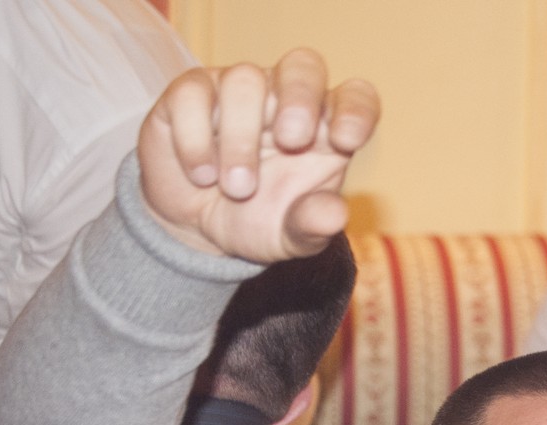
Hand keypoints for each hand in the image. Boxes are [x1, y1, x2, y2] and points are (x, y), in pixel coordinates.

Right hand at [137, 48, 378, 261]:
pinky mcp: (189, 94)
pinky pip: (193, 94)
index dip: (357, 109)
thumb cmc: (259, 221)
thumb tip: (334, 216)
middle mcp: (284, 100)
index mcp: (325, 130)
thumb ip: (313, 225)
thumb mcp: (291, 237)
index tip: (347, 140)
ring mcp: (237, 91)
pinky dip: (196, 138)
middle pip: (304, 65)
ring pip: (245, 80)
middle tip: (292, 140)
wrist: (197, 228)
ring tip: (237, 188)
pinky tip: (201, 175)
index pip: (355, 97)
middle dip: (301, 97)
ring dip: (241, 138)